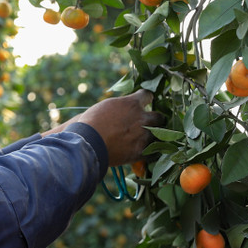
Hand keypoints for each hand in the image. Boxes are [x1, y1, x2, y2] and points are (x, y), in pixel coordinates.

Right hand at [48, 89, 163, 165]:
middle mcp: (142, 119)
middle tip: (150, 122)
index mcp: (132, 103)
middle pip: (159, 117)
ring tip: (146, 138)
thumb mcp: (106, 107)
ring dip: (153, 136)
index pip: (147, 95)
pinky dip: (149, 151)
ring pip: (158, 135)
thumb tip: (126, 107)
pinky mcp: (140, 152)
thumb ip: (121, 106)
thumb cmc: (91, 122)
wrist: (88, 142)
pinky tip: (144, 150)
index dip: (145, 99)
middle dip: (155, 119)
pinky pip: (153, 152)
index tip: (144, 101)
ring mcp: (143, 136)